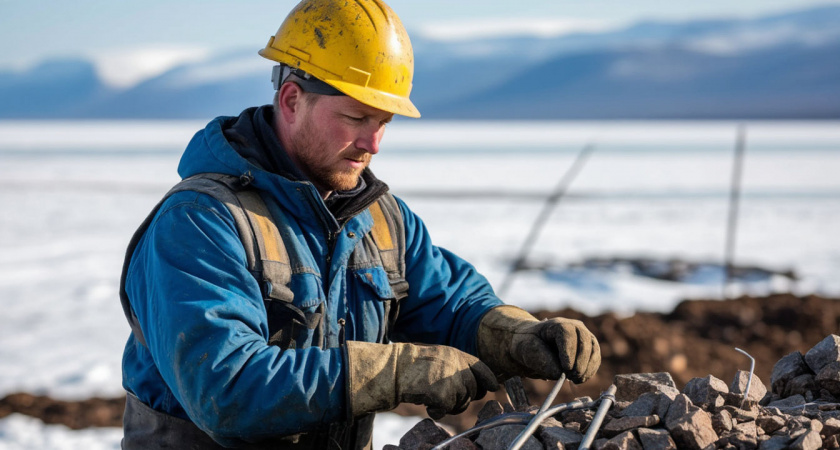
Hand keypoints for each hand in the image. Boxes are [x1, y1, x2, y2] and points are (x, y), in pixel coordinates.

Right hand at [346, 341, 498, 418]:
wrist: (393, 369)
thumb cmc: (413, 366)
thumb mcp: (440, 358)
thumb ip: (459, 367)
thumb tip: (483, 386)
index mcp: (457, 354)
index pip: (483, 369)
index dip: (488, 381)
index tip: (490, 388)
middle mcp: (456, 364)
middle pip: (474, 390)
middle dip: (463, 398)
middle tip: (445, 397)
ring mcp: (449, 378)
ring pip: (462, 402)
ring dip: (449, 405)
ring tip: (432, 397)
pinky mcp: (441, 392)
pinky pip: (447, 409)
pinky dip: (437, 411)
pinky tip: (427, 404)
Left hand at [477, 305, 600, 383]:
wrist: (534, 347)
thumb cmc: (529, 346)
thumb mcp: (527, 350)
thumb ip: (541, 360)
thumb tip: (560, 372)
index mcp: (556, 324)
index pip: (567, 333)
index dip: (568, 351)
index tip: (566, 368)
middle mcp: (573, 326)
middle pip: (584, 339)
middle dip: (580, 361)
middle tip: (572, 377)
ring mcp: (583, 336)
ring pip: (593, 349)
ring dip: (587, 367)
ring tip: (575, 380)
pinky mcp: (589, 348)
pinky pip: (595, 358)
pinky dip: (590, 370)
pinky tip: (580, 379)